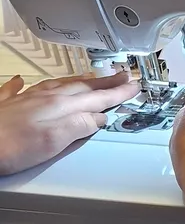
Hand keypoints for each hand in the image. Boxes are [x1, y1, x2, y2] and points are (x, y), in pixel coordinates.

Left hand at [0, 72, 138, 175]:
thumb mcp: (54, 141)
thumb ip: (80, 126)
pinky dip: (26, 84)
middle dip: (106, 83)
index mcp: (61, 106)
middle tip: (123, 76)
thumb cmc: (10, 146)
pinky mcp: (6, 107)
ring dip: (79, 81)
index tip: (134, 86)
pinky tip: (24, 81)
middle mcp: (45, 98)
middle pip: (82, 88)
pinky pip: (20, 89)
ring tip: (92, 78)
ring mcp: (25, 100)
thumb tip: (99, 117)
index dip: (118, 93)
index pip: (98, 98)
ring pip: (59, 85)